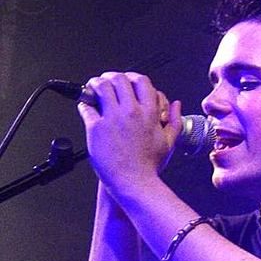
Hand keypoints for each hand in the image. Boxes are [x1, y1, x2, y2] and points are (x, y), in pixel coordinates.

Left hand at [78, 72, 182, 194]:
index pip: (141, 81)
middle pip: (119, 79)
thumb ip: (175, 121)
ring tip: (93, 88)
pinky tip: (86, 106)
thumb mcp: (169, 142)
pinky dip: (84, 103)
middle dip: (111, 77)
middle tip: (106, 81)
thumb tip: (176, 104)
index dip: (132, 77)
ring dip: (95, 84)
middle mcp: (131, 112)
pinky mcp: (96, 128)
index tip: (127, 81)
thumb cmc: (150, 166)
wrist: (135, 183)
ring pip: (101, 87)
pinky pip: (86, 107)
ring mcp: (112, 119)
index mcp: (149, 113)